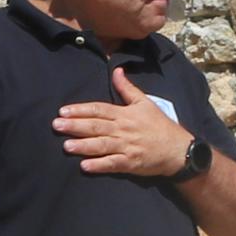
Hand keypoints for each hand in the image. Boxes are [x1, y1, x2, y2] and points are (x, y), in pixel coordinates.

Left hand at [54, 69, 190, 177]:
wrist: (179, 149)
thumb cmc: (160, 125)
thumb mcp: (145, 102)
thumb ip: (127, 88)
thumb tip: (116, 70)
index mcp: (125, 114)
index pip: (99, 110)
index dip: (81, 110)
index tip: (63, 111)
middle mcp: (124, 129)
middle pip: (96, 126)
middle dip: (75, 126)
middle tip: (56, 125)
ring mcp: (127, 147)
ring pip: (102, 145)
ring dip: (83, 146)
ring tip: (66, 146)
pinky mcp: (131, 163)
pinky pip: (113, 164)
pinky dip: (99, 165)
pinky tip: (84, 166)